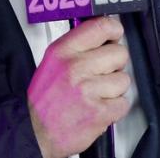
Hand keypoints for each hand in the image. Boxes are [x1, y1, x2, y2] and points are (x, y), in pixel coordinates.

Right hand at [27, 16, 131, 157]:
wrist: (35, 133)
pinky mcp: (99, 112)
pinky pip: (123, 103)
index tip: (115, 36)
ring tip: (97, 94)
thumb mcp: (52, 63)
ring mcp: (88, 90)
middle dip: (115, 64)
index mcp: (63, 52)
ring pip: (124, 79)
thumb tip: (102, 35)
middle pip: (119, 53)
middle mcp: (76, 67)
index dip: (114, 30)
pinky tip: (99, 108)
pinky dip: (115, 108)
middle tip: (102, 74)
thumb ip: (77, 47)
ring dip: (114, 89)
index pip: (100, 27)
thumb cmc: (44, 101)